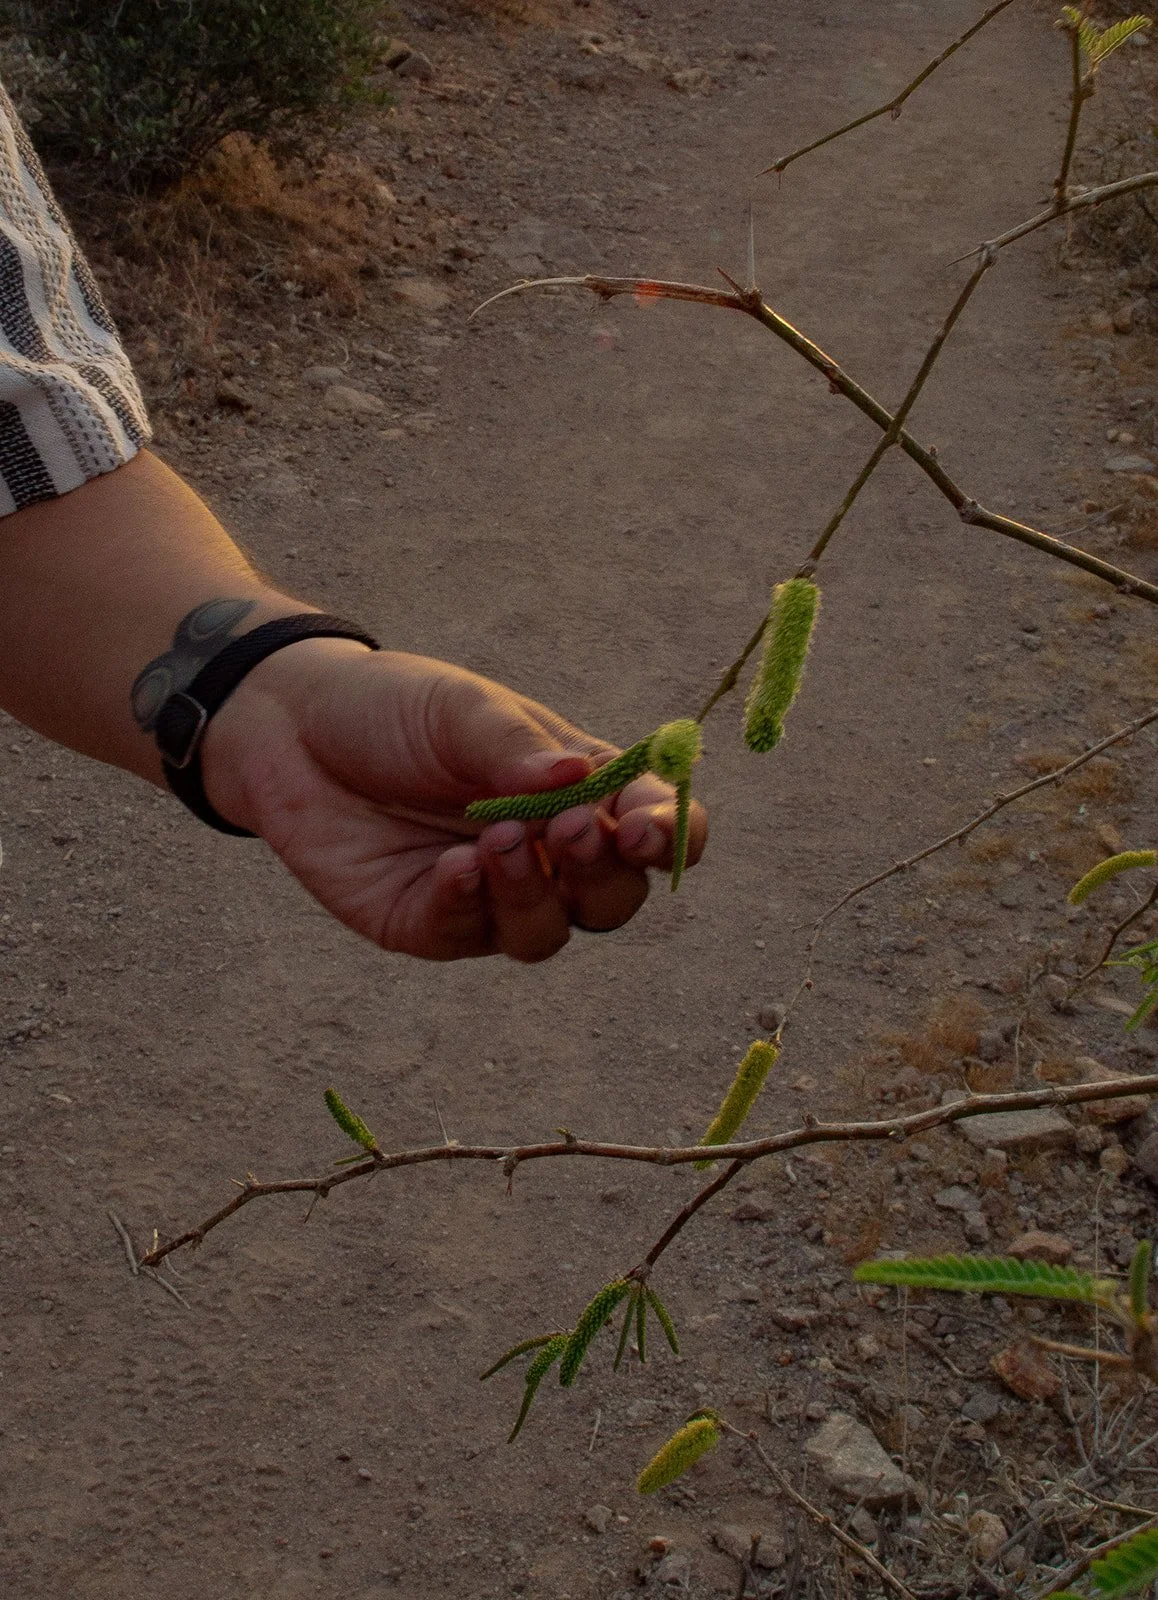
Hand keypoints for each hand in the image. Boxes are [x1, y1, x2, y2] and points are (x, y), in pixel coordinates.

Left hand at [201, 640, 706, 960]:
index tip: (645, 830)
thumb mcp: (460, 709)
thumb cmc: (392, 708)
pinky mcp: (433, 924)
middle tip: (566, 829)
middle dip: (602, 873)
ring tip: (493, 840)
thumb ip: (517, 748)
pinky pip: (470, 935)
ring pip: (550, 931)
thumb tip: (583, 778)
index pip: (650, 826)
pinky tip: (450, 867)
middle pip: (614, 898)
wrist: (289, 730)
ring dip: (533, 894)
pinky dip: (469, 903)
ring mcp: (493, 896)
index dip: (666, 836)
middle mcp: (547, 852)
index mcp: (578, 789)